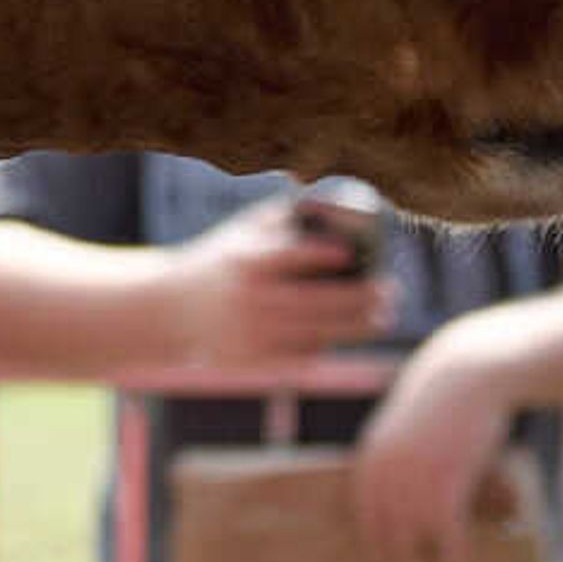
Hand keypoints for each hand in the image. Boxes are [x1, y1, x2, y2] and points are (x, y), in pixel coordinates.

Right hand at [168, 198, 396, 368]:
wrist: (171, 309)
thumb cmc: (218, 261)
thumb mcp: (240, 232)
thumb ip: (284, 217)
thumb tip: (334, 199)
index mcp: (246, 262)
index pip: (291, 256)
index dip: (324, 254)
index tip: (352, 252)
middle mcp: (250, 300)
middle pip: (317, 302)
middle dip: (361, 298)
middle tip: (390, 291)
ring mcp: (253, 334)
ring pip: (318, 334)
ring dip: (357, 327)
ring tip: (383, 317)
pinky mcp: (255, 362)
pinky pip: (303, 356)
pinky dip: (328, 345)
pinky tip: (344, 334)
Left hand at [351, 331, 517, 561]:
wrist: (466, 373)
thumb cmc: (439, 402)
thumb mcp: (401, 429)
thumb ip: (392, 462)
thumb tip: (397, 504)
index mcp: (367, 459)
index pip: (359, 518)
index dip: (375, 542)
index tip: (390, 559)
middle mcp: (382, 473)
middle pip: (381, 538)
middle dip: (400, 559)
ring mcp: (412, 480)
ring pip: (412, 546)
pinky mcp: (445, 483)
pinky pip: (445, 540)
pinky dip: (453, 559)